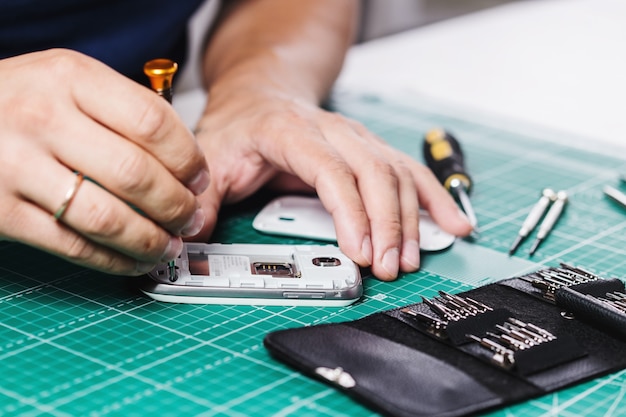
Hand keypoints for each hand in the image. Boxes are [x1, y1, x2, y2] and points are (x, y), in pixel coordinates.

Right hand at [0, 49, 209, 274]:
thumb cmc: (20, 101)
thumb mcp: (68, 81)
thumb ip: (121, 109)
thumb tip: (186, 161)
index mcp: (71, 78)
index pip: (153, 122)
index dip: (188, 158)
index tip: (200, 178)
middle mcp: (44, 119)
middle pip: (136, 174)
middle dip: (177, 206)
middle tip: (190, 218)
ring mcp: (18, 167)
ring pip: (108, 218)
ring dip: (150, 240)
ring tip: (169, 245)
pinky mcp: (2, 212)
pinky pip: (72, 245)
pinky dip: (113, 261)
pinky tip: (133, 261)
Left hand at [193, 89, 472, 279]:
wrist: (262, 96)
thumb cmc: (241, 127)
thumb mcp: (212, 155)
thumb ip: (203, 194)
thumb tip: (193, 231)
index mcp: (293, 131)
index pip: (331, 171)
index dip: (351, 213)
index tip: (360, 252)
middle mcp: (334, 131)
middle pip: (374, 173)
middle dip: (387, 224)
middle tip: (389, 267)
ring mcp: (358, 139)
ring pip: (397, 174)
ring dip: (411, 219)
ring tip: (412, 259)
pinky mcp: (372, 151)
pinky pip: (411, 172)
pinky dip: (435, 199)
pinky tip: (454, 222)